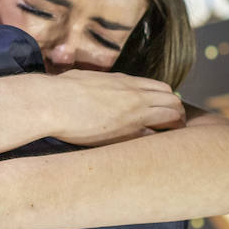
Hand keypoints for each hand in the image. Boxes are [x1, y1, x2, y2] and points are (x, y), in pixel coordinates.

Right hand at [42, 70, 184, 144]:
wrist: (51, 103)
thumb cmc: (59, 90)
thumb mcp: (84, 78)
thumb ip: (97, 83)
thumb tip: (90, 84)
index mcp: (124, 81)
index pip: (160, 87)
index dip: (166, 99)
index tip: (163, 109)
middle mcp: (135, 95)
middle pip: (172, 100)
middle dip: (177, 112)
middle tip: (173, 124)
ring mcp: (134, 114)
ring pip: (172, 116)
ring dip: (175, 125)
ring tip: (171, 136)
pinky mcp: (127, 134)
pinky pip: (155, 137)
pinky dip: (157, 142)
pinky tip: (152, 149)